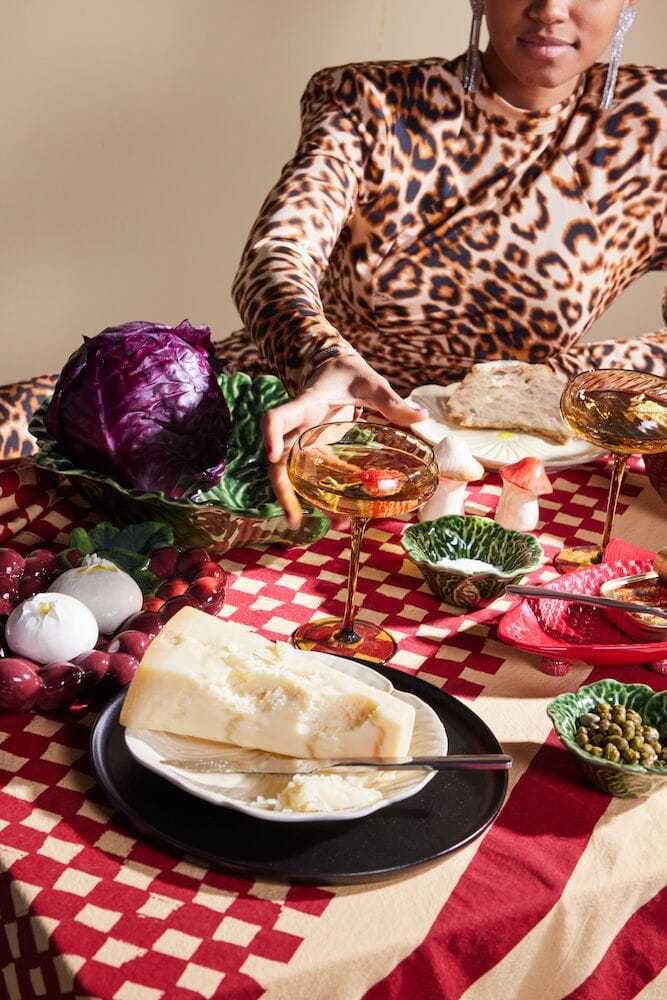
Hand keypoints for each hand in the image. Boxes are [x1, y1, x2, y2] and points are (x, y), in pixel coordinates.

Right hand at [261, 354, 427, 525]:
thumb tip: (421, 417)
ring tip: (332, 524)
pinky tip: (341, 512)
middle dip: (282, 490)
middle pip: (277, 460)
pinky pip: (312, 475)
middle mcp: (297, 426)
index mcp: (305, 404)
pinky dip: (324, 494)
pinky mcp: (313, 451)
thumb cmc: (348, 374)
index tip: (272, 456)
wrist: (334, 370)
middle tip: (294, 519)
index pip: (277, 418)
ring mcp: (302, 441)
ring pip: (291, 475)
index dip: (269, 436)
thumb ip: (392, 402)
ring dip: (304, 501)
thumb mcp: (371, 383)